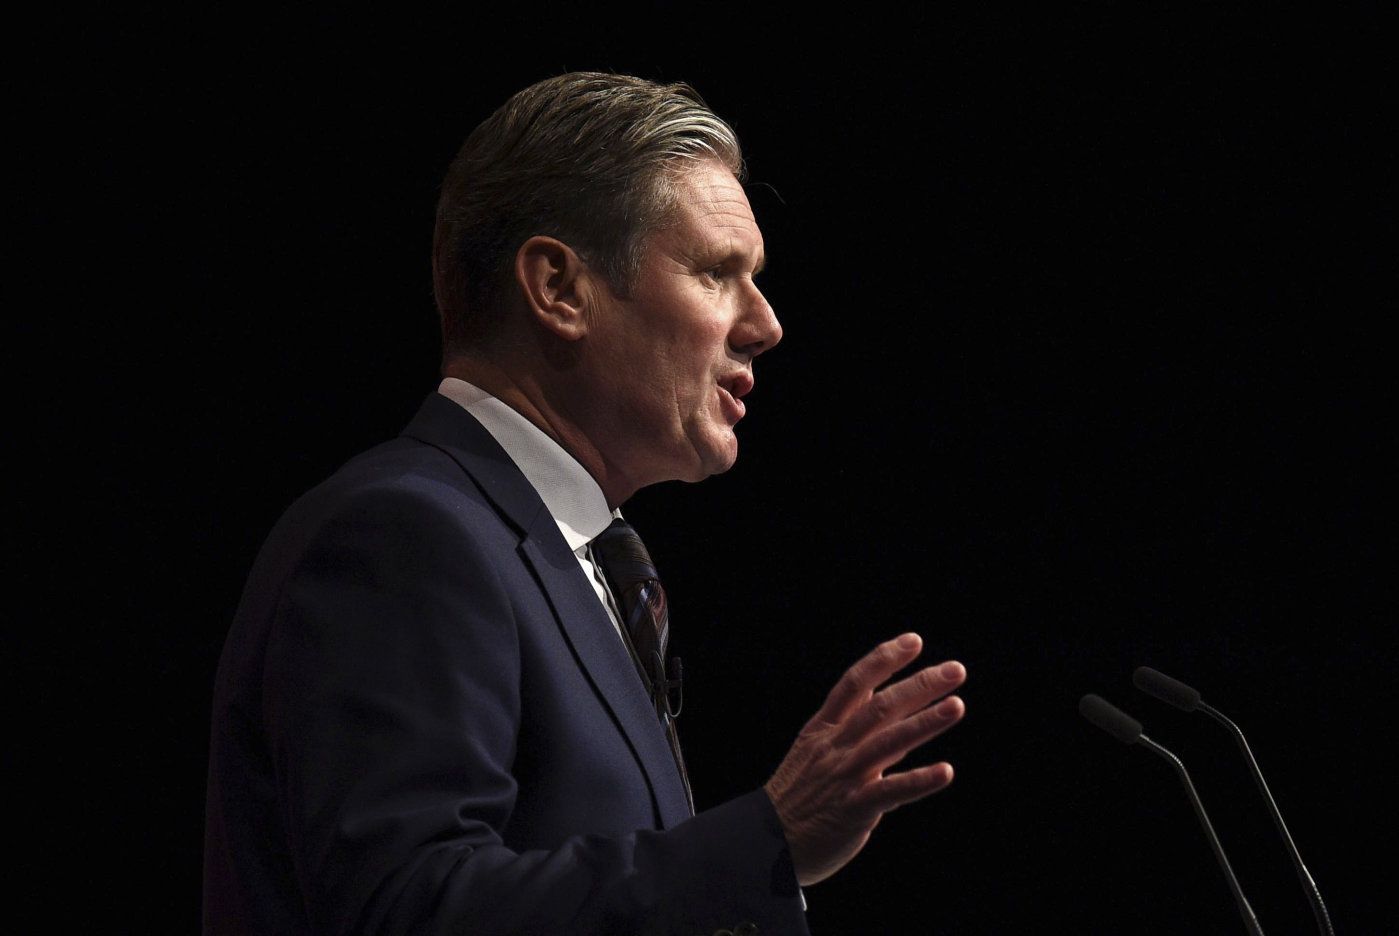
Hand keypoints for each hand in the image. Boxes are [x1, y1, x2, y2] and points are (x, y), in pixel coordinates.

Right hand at [763, 633, 965, 885]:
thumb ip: (856, 730)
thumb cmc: (798, 797)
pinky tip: (946, 771)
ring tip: (956, 706)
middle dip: (920, 685)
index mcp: (823, 730)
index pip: (854, 684)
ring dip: (925, 722)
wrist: (766, 843)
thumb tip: (892, 706)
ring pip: (889, 741)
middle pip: (880, 706)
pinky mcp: (853, 809)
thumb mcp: (816, 752)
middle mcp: (835, 747)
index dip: (883, 660)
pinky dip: (919, 781)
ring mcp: (845, 776)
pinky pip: (890, 792)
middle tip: (956, 670)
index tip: (914, 641)